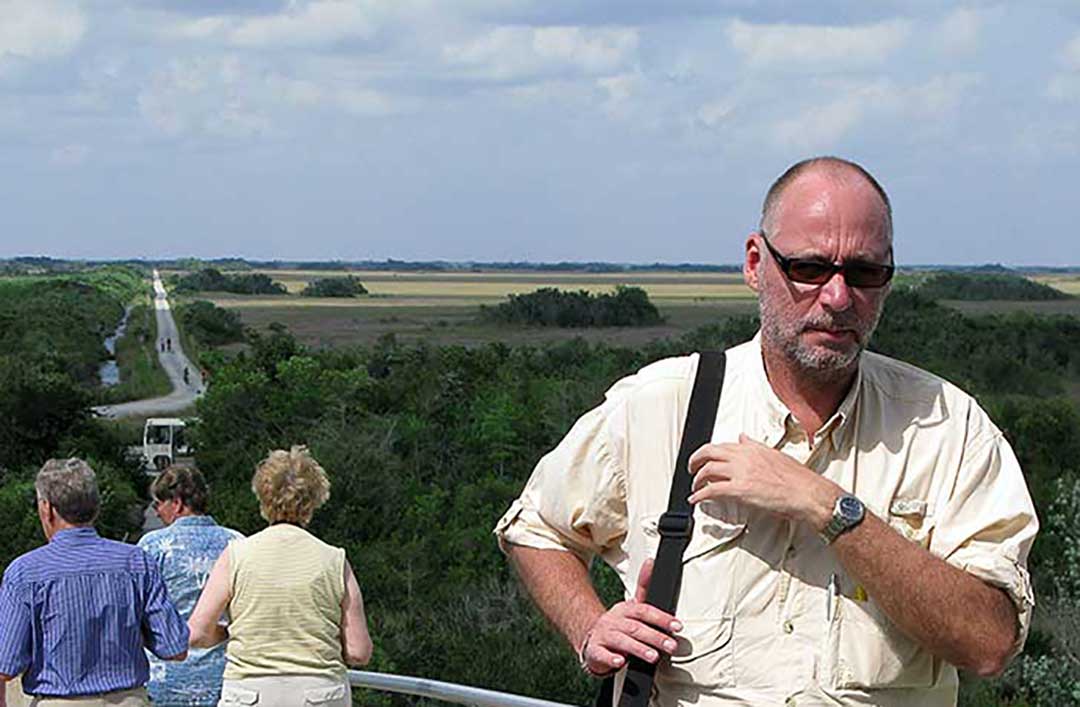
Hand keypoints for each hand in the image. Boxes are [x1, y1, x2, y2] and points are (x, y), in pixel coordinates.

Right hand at [580, 559, 682, 676]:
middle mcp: (614, 621)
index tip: (677, 626)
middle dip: (654, 637)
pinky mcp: (595, 651)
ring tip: (653, 656)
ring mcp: (603, 635)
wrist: (592, 638)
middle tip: (671, 645)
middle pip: (635, 627)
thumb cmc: (617, 624)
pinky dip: (611, 658)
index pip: (644, 611)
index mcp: (625, 609)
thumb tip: (652, 562)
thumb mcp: (631, 607)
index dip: (661, 618)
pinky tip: (620, 662)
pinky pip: (602, 655)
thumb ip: (644, 587)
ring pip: (621, 641)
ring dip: (638, 649)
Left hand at [688, 434, 837, 530]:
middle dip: (695, 461)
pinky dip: (700, 495)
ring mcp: (740, 472)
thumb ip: (755, 446)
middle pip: (708, 453)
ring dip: (697, 480)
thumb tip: (743, 438)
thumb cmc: (797, 479)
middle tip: (692, 469)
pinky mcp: (739, 490)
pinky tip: (696, 499)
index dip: (709, 452)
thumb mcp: (775, 454)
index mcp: (752, 448)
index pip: (722, 445)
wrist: (808, 493)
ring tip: (695, 487)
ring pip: (707, 470)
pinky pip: (712, 490)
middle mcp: (743, 457)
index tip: (705, 458)